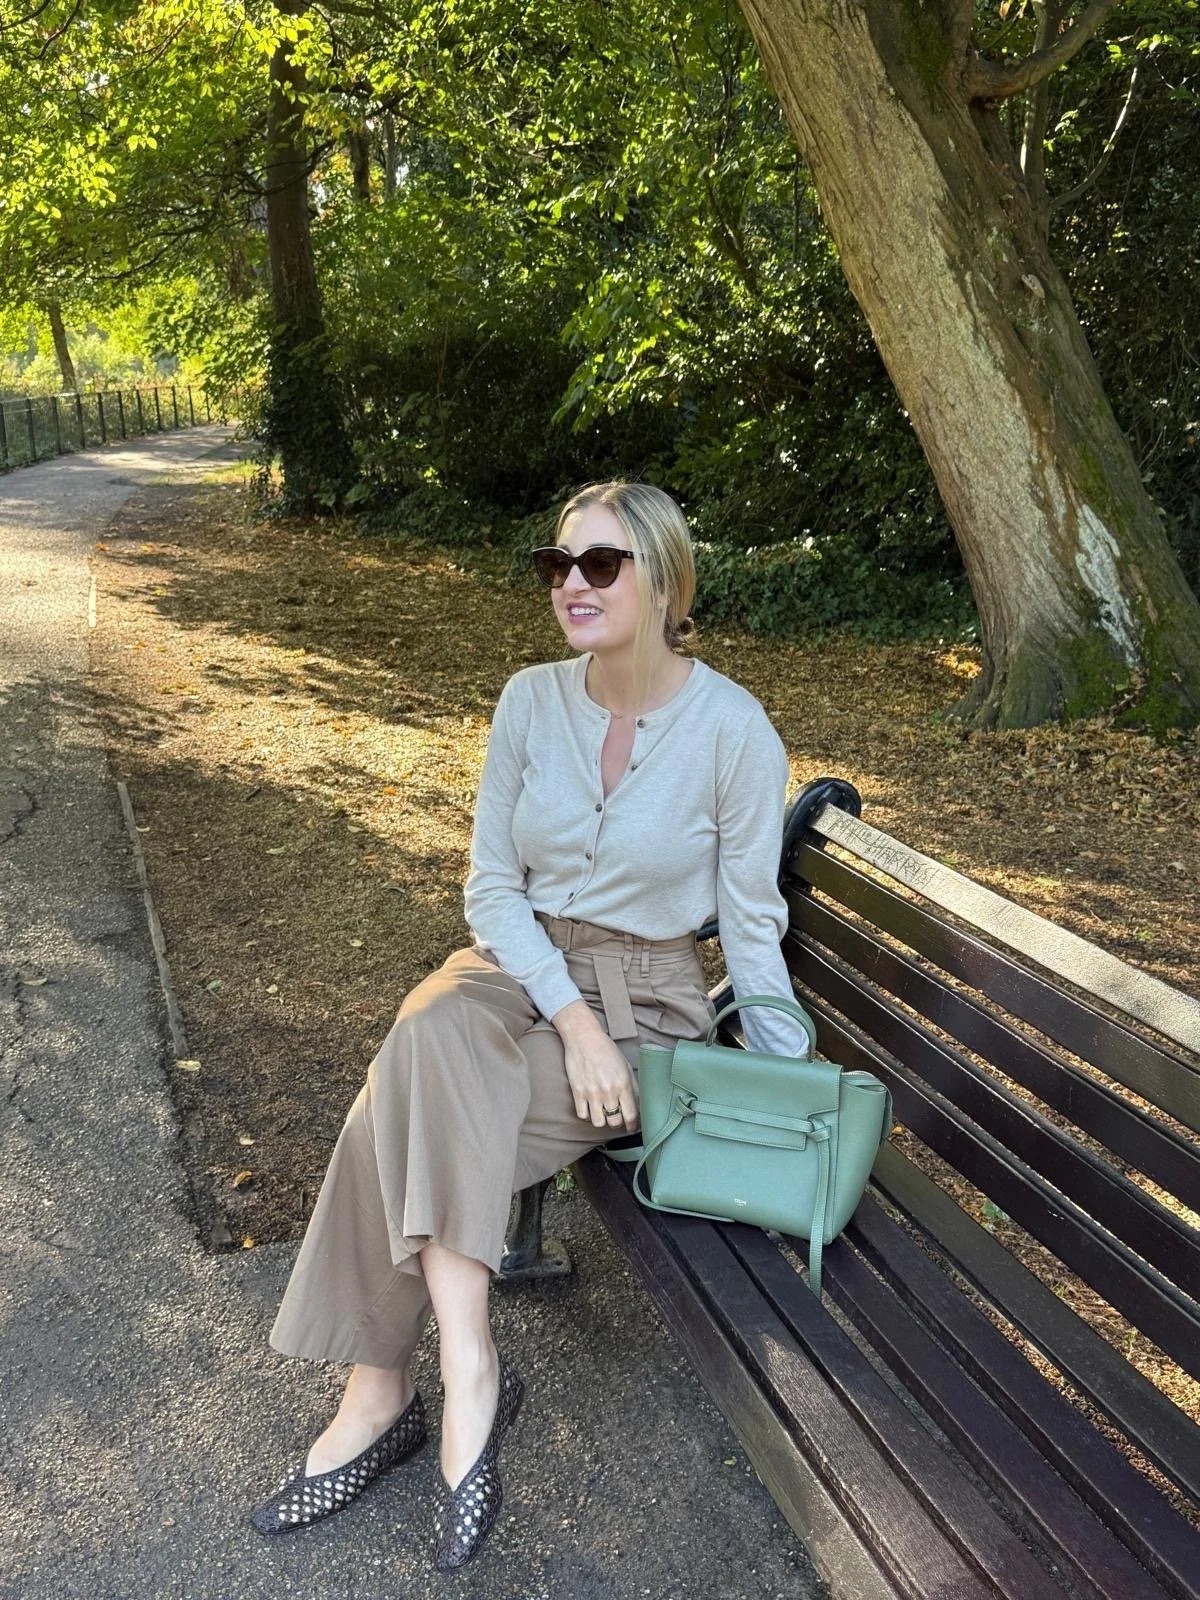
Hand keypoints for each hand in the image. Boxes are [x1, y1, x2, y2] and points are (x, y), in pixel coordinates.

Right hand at [552, 1002, 639, 1132]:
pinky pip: (583, 1115)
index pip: (631, 1115)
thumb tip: (640, 1105)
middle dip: (617, 1123)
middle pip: (615, 1122)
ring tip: (602, 1113)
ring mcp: (592, 1093)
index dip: (632, 1126)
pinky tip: (590, 1108)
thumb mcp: (626, 1066)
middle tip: (617, 1118)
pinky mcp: (577, 1092)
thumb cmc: (607, 1050)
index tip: (631, 1128)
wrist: (584, 1038)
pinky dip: (587, 1115)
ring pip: (598, 1123)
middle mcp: (608, 1091)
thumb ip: (633, 1087)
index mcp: (623, 1084)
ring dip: (602, 1121)